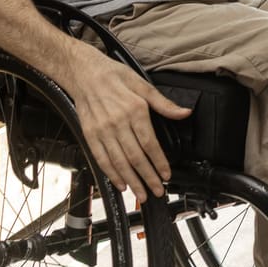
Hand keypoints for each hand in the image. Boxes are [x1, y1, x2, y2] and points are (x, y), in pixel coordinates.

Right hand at [60, 46, 188, 198]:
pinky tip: (120, 183)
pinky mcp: (89, 134)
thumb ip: (164, 103)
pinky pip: (101, 158)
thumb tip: (184, 112)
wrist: (83, 72)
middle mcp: (118, 123)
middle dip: (148, 177)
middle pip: (136, 157)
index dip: (159, 162)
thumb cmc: (113, 76)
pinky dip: (111, 174)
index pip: (150, 143)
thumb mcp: (142, 85)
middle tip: (157, 191)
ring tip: (141, 193)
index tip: (166, 174)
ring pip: (119, 162)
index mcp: (134, 110)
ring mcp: (102, 130)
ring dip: (131, 180)